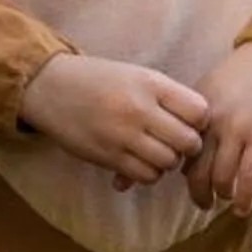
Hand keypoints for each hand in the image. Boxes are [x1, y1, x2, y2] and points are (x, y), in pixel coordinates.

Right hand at [18, 54, 207, 187]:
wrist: (50, 87)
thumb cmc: (99, 80)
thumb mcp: (137, 75)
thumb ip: (168, 96)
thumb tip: (200, 124)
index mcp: (151, 83)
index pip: (199, 111)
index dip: (200, 120)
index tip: (189, 121)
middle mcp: (139, 109)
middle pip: (188, 141)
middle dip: (188, 146)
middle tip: (177, 141)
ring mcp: (123, 135)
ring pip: (168, 162)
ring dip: (168, 161)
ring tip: (156, 150)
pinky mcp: (108, 156)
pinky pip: (145, 176)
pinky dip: (149, 173)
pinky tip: (140, 160)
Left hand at [181, 41, 251, 213]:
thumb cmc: (246, 76)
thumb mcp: (211, 89)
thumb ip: (196, 117)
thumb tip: (182, 149)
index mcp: (197, 111)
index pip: (179, 151)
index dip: (181, 170)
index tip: (188, 180)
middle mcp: (213, 122)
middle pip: (195, 172)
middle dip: (198, 193)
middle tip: (203, 202)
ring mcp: (238, 130)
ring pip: (221, 178)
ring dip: (222, 195)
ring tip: (227, 199)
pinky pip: (249, 176)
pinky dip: (245, 198)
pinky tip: (242, 208)